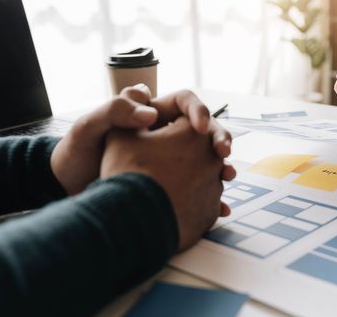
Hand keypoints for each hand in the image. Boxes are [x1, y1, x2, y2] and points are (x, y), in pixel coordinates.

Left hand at [51, 86, 235, 194]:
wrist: (67, 190)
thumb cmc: (75, 153)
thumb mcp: (90, 128)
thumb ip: (116, 111)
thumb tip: (151, 114)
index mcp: (149, 114)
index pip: (184, 103)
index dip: (198, 111)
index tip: (201, 127)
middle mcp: (164, 135)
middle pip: (203, 130)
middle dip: (219, 138)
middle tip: (223, 153)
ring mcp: (170, 161)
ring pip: (205, 159)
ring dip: (221, 166)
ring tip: (227, 177)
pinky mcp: (171, 185)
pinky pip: (198, 187)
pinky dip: (211, 196)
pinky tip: (220, 206)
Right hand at [100, 117, 224, 250]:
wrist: (135, 220)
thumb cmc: (128, 172)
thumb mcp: (121, 135)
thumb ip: (133, 118)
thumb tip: (145, 115)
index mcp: (194, 131)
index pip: (186, 120)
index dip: (168, 126)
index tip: (158, 136)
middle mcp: (213, 157)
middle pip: (199, 148)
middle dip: (183, 151)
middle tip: (164, 161)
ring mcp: (215, 186)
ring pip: (203, 176)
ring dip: (189, 177)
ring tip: (165, 186)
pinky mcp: (211, 211)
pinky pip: (203, 201)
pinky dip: (189, 201)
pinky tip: (172, 205)